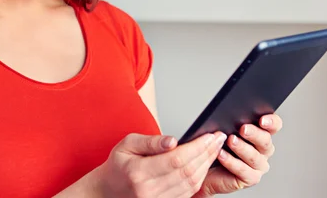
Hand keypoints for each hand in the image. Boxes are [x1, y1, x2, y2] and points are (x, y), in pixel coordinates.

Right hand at [97, 131, 226, 197]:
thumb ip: (150, 141)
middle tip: (219, 138)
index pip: (176, 159)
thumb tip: (173, 141)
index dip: (198, 147)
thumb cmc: (118, 165)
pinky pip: (188, 193)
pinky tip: (204, 164)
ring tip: (215, 149)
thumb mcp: (127, 144)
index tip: (211, 135)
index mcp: (139, 172)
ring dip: (207, 165)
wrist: (108, 192)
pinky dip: (200, 178)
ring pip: (192, 184)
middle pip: (188, 172)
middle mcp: (149, 191)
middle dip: (207, 153)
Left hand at [193, 114, 282, 196]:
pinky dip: (231, 162)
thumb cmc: (216, 143)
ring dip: (242, 148)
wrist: (205, 166)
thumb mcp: (223, 127)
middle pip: (266, 140)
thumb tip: (228, 112)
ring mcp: (258, 165)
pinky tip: (221, 154)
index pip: (274, 125)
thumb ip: (230, 120)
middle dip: (254, 134)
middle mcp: (263, 149)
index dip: (272, 122)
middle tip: (243, 129)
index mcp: (261, 133)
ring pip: (254, 156)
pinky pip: (244, 171)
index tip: (262, 120)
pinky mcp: (250, 178)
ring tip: (230, 140)